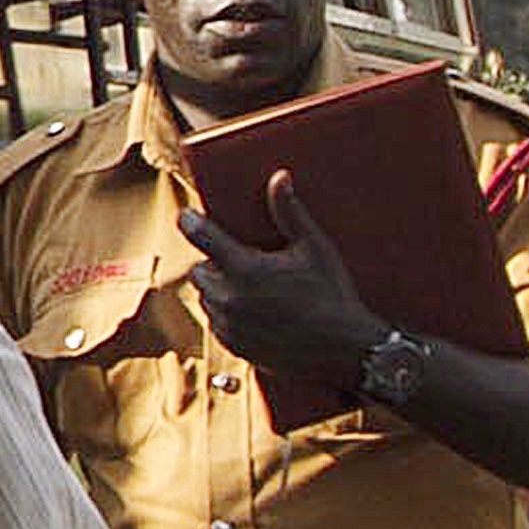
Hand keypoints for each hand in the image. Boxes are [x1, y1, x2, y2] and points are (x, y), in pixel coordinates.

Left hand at [175, 172, 391, 389]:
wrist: (342, 350)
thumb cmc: (332, 296)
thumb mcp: (315, 248)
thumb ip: (290, 213)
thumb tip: (279, 178)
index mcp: (246, 269)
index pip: (203, 238)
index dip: (191, 223)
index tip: (186, 215)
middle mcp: (231, 299)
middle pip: (200, 272)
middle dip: (213, 263)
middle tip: (238, 259)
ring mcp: (231, 326)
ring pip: (207, 300)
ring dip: (219, 290)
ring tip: (246, 286)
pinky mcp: (236, 347)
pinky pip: (217, 324)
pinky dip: (227, 314)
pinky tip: (250, 310)